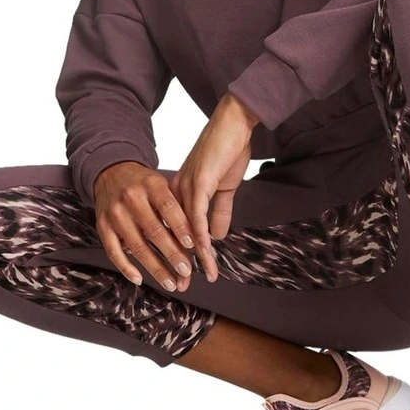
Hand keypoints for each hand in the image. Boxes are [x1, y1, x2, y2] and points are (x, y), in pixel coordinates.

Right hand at [93, 161, 197, 292]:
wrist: (111, 173)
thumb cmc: (144, 184)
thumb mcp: (160, 184)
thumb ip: (176, 207)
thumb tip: (195, 240)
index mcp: (150, 184)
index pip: (168, 207)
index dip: (181, 227)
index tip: (193, 245)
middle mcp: (131, 198)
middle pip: (154, 230)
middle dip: (172, 254)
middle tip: (186, 271)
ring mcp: (115, 213)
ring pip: (137, 246)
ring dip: (155, 268)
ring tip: (170, 283)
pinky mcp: (102, 226)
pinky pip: (113, 252)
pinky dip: (126, 268)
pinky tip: (139, 279)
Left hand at [169, 93, 259, 289]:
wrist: (234, 123)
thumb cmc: (229, 149)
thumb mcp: (225, 186)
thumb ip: (220, 211)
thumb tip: (217, 236)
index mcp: (180, 191)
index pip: (176, 229)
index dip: (179, 253)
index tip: (182, 274)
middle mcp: (177, 191)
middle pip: (175, 234)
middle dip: (179, 262)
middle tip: (180, 286)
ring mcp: (187, 187)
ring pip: (186, 230)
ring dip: (192, 257)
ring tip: (195, 278)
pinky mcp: (200, 184)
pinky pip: (197, 217)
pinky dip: (199, 238)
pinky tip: (203, 255)